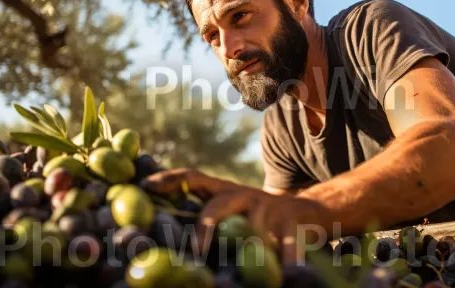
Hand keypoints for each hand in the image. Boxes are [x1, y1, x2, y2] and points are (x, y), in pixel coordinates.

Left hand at [142, 168, 331, 263]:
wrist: (308, 211)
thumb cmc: (260, 217)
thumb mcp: (235, 208)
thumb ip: (210, 214)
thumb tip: (168, 235)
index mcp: (225, 191)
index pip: (193, 177)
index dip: (170, 179)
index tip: (146, 186)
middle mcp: (243, 196)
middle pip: (217, 205)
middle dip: (204, 227)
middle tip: (196, 252)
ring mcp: (268, 208)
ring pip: (250, 231)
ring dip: (245, 253)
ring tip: (232, 279)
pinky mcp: (292, 223)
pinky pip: (287, 247)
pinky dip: (286, 262)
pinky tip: (287, 275)